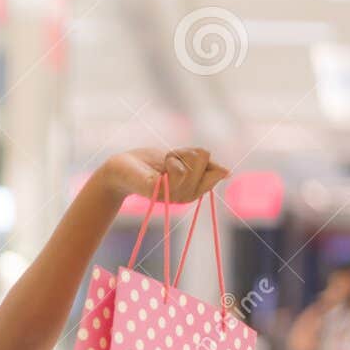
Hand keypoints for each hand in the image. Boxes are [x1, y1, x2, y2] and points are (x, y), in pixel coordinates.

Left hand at [99, 147, 229, 201]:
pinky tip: (157, 169)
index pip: (216, 169)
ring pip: (192, 163)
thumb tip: (227, 172)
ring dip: (175, 154)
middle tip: (168, 160)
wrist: (122, 167)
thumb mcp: (183, 161)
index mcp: (195, 191)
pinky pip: (178, 171)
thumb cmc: (152, 164)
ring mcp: (173, 197)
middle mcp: (186, 198)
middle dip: (186, 152)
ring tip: (162, 163)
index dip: (199, 156)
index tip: (182, 159)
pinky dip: (170, 160)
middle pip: (204, 158)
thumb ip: (205, 166)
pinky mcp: (159, 192)